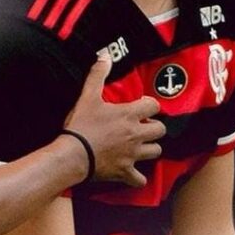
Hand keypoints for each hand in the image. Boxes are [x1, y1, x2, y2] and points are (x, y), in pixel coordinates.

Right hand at [63, 56, 164, 185]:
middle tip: (142, 127)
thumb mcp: (88, 96)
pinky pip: (140, 179)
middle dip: (153, 127)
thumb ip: (98, 75)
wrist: (73, 155)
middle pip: (160, 130)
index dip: (149, 105)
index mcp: (130, 115)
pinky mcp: (126, 171)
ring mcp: (133, 154)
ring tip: (139, 146)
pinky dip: (138, 177)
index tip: (141, 106)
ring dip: (150, 148)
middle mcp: (136, 134)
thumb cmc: (81, 125)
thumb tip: (105, 56)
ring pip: (156, 151)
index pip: (153, 105)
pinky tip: (132, 172)